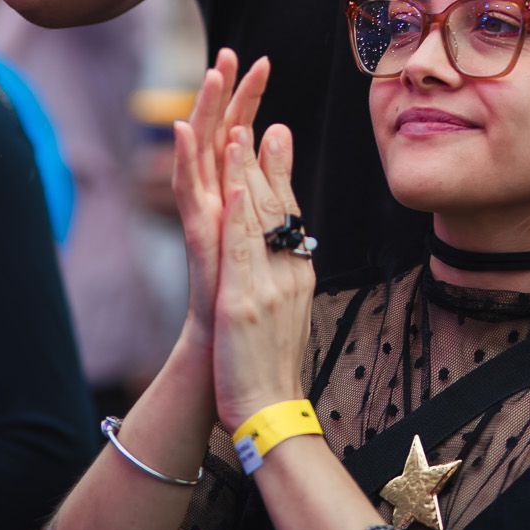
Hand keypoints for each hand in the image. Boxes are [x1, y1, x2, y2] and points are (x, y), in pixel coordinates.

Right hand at [172, 50, 269, 338]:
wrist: (227, 351)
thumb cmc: (247, 296)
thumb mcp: (268, 235)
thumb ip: (268, 189)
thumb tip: (277, 146)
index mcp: (236, 197)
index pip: (244, 136)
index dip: (251, 99)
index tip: (261, 60)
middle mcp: (216, 202)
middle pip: (220, 136)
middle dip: (226, 93)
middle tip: (229, 52)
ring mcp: (205, 218)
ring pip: (202, 155)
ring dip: (204, 113)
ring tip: (209, 75)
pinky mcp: (198, 238)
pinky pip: (190, 192)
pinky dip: (187, 160)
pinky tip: (187, 130)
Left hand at [213, 120, 315, 431]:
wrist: (271, 413)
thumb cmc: (273, 370)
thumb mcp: (285, 314)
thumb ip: (286, 277)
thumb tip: (289, 254)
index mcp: (297, 274)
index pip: (290, 212)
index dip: (280, 171)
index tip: (275, 133)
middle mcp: (289, 273)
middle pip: (279, 206)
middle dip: (267, 158)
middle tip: (262, 116)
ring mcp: (269, 285)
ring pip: (259, 218)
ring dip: (248, 171)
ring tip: (240, 131)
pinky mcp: (245, 302)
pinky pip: (243, 249)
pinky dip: (238, 215)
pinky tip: (232, 188)